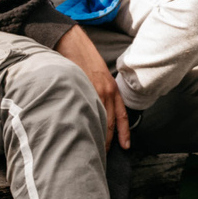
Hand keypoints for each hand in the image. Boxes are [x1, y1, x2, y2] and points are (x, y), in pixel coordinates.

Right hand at [54, 26, 128, 149]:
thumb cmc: (83, 58)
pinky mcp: (81, 89)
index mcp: (112, 89)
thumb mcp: (98, 75)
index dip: (124, 133)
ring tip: (92, 151)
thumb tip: (95, 108)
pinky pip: (85, 111)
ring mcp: (94, 91)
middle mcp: (106, 92)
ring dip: (97, 137)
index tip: (126, 147)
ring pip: (99, 120)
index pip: (122, 116)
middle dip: (108, 141)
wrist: (72, 41)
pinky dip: (85, 124)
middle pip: (110, 123)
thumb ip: (99, 91)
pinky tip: (81, 134)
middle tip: (103, 156)